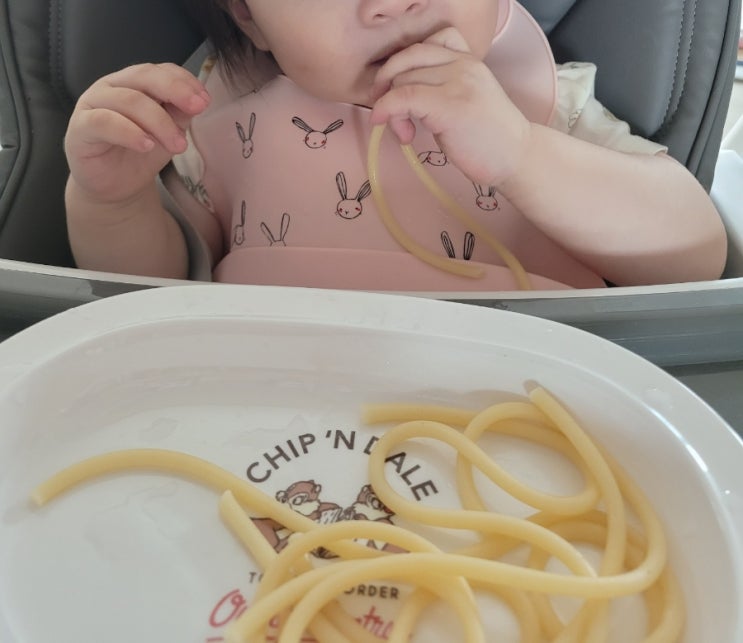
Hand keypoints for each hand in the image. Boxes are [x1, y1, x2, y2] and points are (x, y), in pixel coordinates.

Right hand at [64, 63, 209, 205]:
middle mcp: (111, 87)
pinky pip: (104, 123)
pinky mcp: (80, 128)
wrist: (115, 185)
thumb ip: (179, 114)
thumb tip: (197, 101)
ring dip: (159, 122)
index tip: (204, 100)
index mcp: (133, 83)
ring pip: (128, 101)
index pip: (159, 70)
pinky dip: (129, 132)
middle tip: (197, 109)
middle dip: (174, 91)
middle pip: (143, 77)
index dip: (183, 80)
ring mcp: (92, 104)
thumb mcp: (167, 133)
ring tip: (177, 145)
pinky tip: (147, 145)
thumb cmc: (140, 153)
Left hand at [370, 28, 530, 187]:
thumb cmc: (490, 138)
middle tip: (389, 114)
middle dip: (388, 86)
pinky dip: (386, 109)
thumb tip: (399, 94)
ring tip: (405, 132)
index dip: (399, 66)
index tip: (395, 93)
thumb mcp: (466, 99)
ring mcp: (457, 82)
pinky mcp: (449, 105)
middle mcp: (463, 64)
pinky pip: (403, 97)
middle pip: (406, 60)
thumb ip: (441, 87)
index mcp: (468, 59)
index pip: (424, 45)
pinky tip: (389, 126)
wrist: (518, 157)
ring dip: (391, 107)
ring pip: (401, 80)